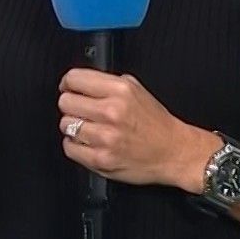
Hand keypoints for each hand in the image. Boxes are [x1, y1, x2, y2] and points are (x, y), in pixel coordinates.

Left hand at [57, 70, 216, 189]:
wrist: (174, 152)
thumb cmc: (156, 123)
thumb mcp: (137, 90)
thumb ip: (108, 83)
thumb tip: (81, 82)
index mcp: (120, 90)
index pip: (74, 79)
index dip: (68, 83)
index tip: (68, 88)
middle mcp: (112, 112)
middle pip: (65, 102)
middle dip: (70, 106)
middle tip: (80, 111)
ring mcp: (106, 137)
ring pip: (65, 125)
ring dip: (74, 127)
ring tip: (89, 129)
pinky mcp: (101, 160)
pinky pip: (70, 148)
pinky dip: (75, 146)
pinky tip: (88, 143)